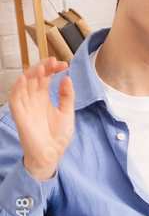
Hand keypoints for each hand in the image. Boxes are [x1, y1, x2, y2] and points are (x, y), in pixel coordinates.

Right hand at [9, 58, 74, 180]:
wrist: (51, 154)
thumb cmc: (58, 135)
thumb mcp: (67, 112)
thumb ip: (67, 95)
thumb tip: (66, 77)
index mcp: (43, 97)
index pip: (45, 77)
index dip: (52, 68)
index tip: (64, 64)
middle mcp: (33, 99)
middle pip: (34, 77)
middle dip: (43, 67)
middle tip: (54, 62)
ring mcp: (25, 105)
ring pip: (23, 84)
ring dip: (31, 74)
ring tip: (42, 67)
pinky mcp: (19, 114)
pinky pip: (15, 98)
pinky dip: (17, 88)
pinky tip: (24, 79)